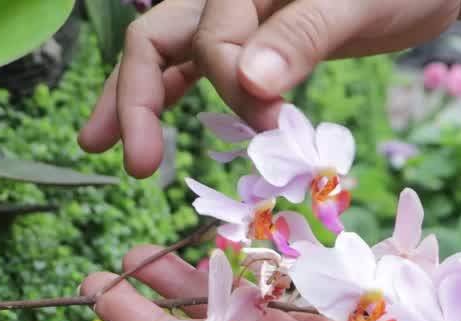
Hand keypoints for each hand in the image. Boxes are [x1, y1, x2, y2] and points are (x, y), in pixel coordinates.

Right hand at [78, 0, 460, 176]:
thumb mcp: (360, 1)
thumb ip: (303, 37)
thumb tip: (249, 84)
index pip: (211, 34)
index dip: (231, 82)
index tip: (270, 121)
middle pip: (158, 39)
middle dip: (137, 100)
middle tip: (136, 165)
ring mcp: (231, 15)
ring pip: (165, 55)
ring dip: (134, 102)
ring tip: (100, 148)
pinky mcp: (248, 40)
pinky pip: (191, 67)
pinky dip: (169, 98)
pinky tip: (146, 135)